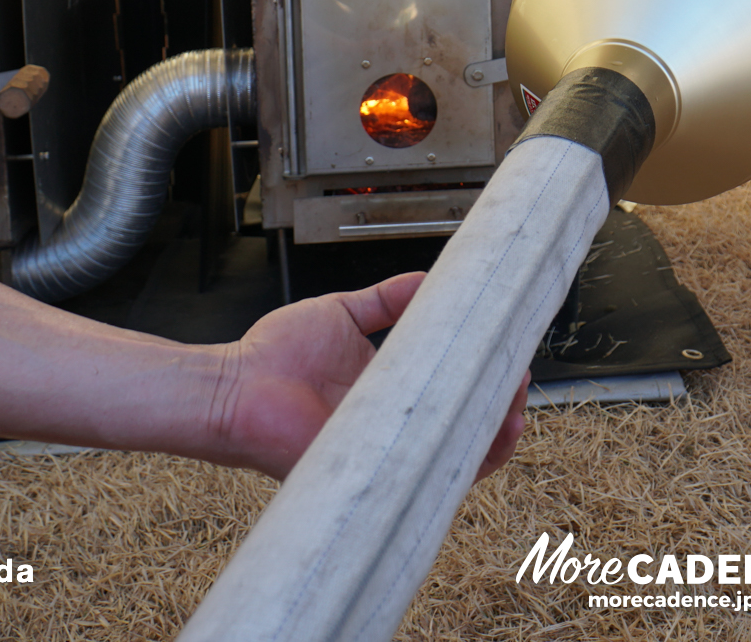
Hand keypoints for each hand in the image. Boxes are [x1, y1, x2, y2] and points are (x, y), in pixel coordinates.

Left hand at [204, 273, 530, 481]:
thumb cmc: (273, 355)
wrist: (231, 386)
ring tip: (511, 414)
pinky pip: (416, 475)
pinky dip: (451, 463)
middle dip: (500, 413)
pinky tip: (475, 441)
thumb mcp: (341, 313)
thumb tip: (428, 276)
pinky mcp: (367, 469)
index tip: (509, 360)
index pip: (447, 395)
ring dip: (487, 440)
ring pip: (449, 459)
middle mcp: (390, 426)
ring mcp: (381, 451)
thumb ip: (385, 300)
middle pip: (459, 431)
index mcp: (388, 393)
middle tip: (519, 386)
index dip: (483, 385)